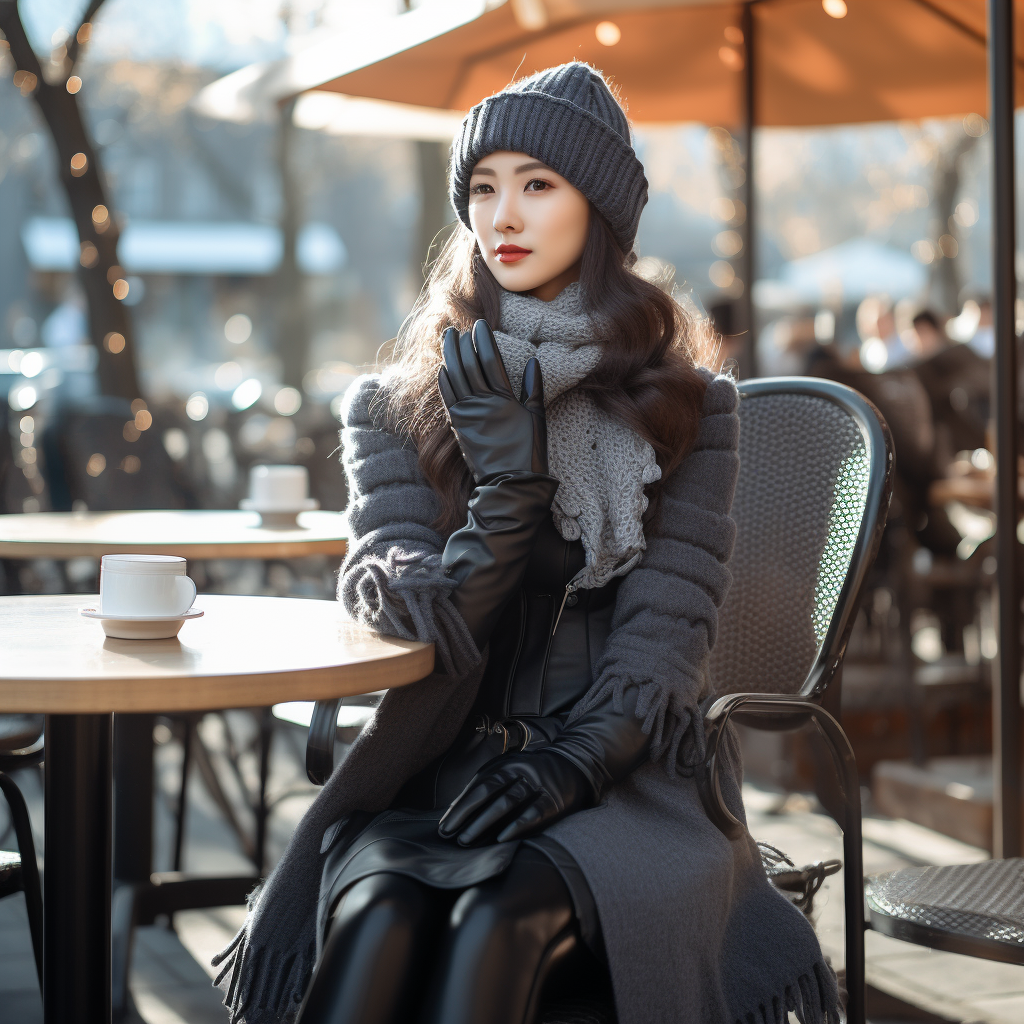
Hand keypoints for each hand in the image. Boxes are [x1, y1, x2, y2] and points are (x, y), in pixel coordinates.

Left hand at [437, 319, 546, 482]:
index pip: (490, 360)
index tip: (480, 325)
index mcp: (503, 399)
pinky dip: (443, 381)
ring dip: (449, 356)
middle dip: (461, 343)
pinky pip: (447, 399)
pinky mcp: (458, 428)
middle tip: (457, 328)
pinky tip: (442, 369)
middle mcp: (482, 404)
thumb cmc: (529, 453)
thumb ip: (534, 389)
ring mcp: (467, 415)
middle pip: (467, 365)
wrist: (509, 486)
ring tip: (447, 339)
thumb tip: (533, 362)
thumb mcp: (538, 419)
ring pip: (454, 378)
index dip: (483, 340)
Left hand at [438, 749, 594, 845]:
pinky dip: (517, 826)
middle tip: (452, 836)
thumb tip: (459, 813)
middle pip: (490, 791)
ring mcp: (538, 784)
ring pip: (508, 802)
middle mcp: (521, 771)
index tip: (445, 826)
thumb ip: (488, 786)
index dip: (460, 806)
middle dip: (468, 814)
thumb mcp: (510, 771)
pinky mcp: (554, 800)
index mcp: (507, 764)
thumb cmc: (532, 775)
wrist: (574, 765)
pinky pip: (534, 813)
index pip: (479, 785)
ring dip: (485, 822)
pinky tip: (502, 839)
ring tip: (468, 840)